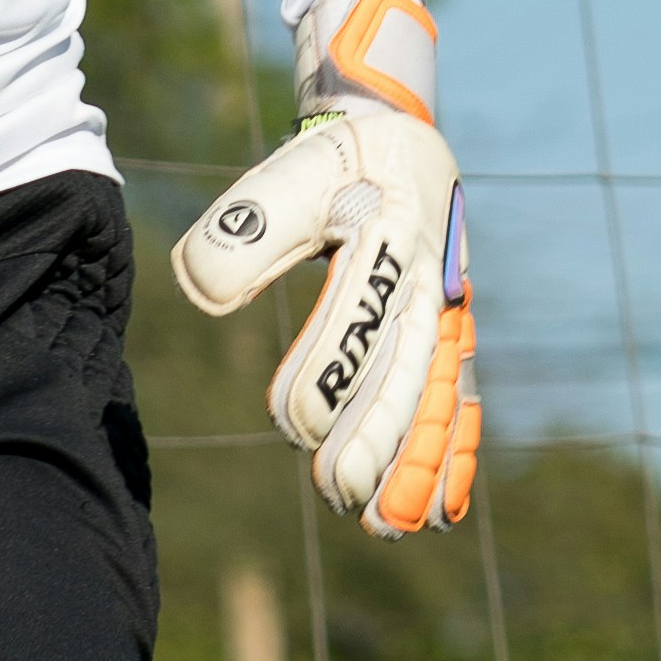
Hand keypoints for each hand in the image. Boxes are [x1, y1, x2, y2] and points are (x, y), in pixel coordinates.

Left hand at [170, 0, 477, 534]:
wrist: (399, 136)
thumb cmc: (334, 157)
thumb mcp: (288, 173)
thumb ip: (247, 227)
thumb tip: (201, 291)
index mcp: (391, 229)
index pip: (362, 311)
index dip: (329, 369)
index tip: (290, 423)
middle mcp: (430, 276)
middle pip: (407, 366)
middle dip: (377, 434)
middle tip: (339, 491)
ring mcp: (447, 310)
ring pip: (436, 393)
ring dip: (415, 460)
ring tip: (389, 524)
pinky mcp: (451, 332)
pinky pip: (459, 398)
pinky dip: (454, 455)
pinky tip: (445, 513)